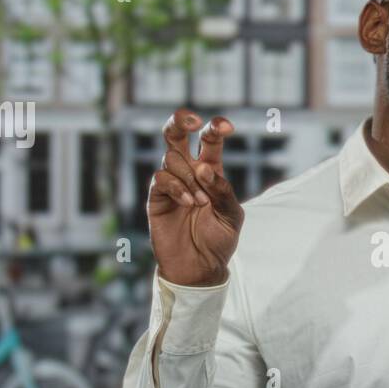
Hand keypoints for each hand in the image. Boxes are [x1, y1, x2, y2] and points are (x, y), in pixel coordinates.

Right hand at [147, 108, 242, 286]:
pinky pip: (161, 179)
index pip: (209, 141)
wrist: (200, 267)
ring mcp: (170, 184)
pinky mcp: (156, 198)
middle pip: (176, 136)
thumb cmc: (219, 240)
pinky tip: (189, 203)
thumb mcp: (232, 216)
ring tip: (201, 202)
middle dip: (181, 120)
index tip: (226, 126)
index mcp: (210, 172)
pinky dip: (177, 187)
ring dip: (189, 176)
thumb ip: (223, 191)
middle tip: (193, 119)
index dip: (215, 128)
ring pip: (171, 158)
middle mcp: (187, 172)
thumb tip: (204, 168)